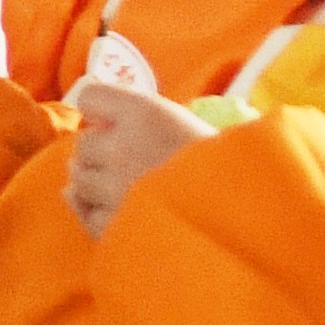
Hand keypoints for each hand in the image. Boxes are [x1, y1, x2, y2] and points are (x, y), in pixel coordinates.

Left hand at [66, 82, 210, 237]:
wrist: (245, 215)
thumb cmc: (224, 166)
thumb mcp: (186, 123)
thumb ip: (140, 117)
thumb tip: (94, 116)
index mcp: (144, 114)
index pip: (91, 98)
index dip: (100, 111)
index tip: (112, 122)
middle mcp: (121, 147)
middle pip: (84, 144)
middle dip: (101, 153)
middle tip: (132, 164)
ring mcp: (113, 189)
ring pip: (79, 180)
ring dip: (96, 184)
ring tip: (130, 190)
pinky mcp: (113, 226)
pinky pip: (87, 214)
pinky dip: (97, 213)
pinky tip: (119, 211)